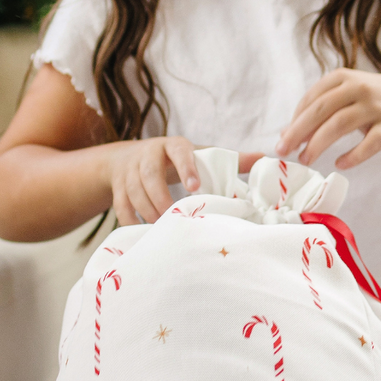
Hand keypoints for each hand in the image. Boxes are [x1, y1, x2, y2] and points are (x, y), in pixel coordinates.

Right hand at [101, 139, 257, 225]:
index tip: (196, 188)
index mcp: (171, 145)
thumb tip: (263, 157)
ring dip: (148, 212)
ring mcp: (129, 171)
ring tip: (164, 229)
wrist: (130, 158)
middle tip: (175, 217)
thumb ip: (230, 158)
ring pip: (133, 192)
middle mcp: (147, 155)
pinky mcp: (117, 186)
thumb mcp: (198, 154)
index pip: (179, 152)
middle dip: (161, 197)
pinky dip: (131, 221)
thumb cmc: (175, 159)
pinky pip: (120, 206)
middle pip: (149, 175)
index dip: (186, 168)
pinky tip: (144, 234)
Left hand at [277, 69, 380, 168]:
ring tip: (306, 159)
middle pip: (321, 110)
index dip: (294, 121)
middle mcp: (358, 88)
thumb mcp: (347, 96)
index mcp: (343, 78)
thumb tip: (286, 132)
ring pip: (339, 125)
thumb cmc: (375, 101)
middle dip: (298, 132)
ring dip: (318, 144)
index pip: (311, 100)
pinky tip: (340, 164)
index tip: (284, 140)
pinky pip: (369, 143)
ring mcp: (375, 107)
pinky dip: (353, 155)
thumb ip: (319, 110)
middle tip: (284, 151)